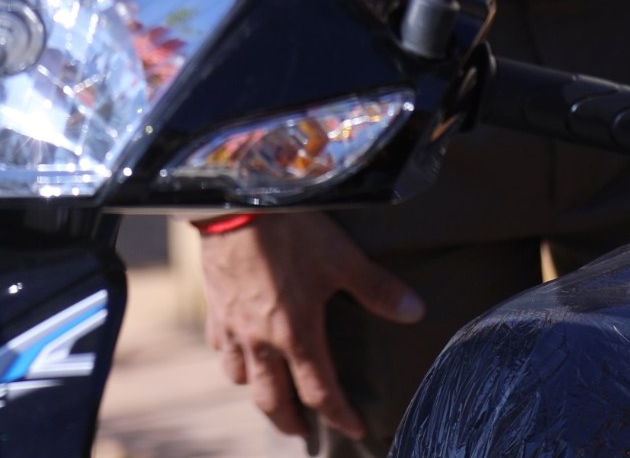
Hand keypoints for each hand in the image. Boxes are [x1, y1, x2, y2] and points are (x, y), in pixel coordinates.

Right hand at [201, 211, 422, 441]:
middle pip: (271, 400)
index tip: (355, 430)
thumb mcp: (340, 256)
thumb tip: (416, 312)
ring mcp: (232, 324)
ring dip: (257, 390)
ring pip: (239, 377)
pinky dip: (231, 355)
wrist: (237, 199)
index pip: (320, 394)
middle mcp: (261, 340)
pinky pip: (219, 344)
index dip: (340, 417)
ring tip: (270, 390)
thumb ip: (377, 288)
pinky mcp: (213, 304)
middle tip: (304, 430)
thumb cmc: (291, 228)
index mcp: (296, 335)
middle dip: (289, 422)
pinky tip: (239, 347)